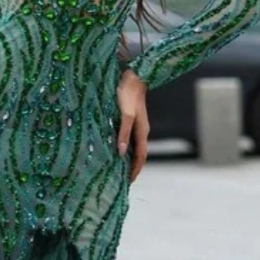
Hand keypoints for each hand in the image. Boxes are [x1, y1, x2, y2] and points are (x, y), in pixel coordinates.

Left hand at [116, 69, 148, 183]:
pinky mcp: (132, 120)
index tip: (128, 181)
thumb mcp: (125, 115)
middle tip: (124, 180)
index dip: (135, 169)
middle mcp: (141, 131)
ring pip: (135, 147)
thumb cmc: (128, 94)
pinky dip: (126, 148)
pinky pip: (130, 139)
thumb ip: (123, 133)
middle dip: (133, 167)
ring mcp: (138, 125)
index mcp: (142, 132)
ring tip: (120, 169)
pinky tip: (117, 150)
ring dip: (129, 159)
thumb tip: (120, 152)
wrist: (133, 77)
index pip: (140, 156)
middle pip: (139, 154)